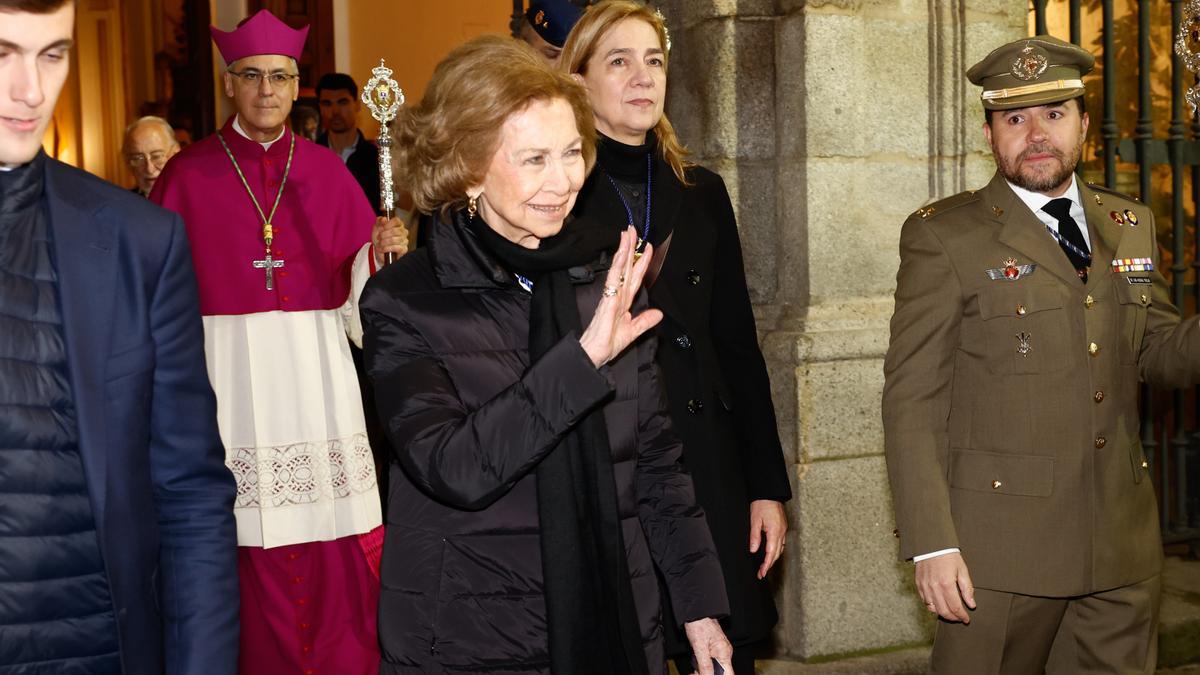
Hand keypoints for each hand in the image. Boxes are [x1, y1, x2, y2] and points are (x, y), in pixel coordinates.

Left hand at [372, 215, 408, 265]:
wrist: (379, 250)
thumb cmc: (379, 238)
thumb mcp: (376, 227)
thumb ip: (379, 221)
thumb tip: (384, 219)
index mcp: (398, 224)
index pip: (396, 220)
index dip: (388, 224)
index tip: (382, 228)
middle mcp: (403, 231)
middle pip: (395, 231)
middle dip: (384, 235)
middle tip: (378, 237)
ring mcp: (405, 240)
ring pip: (394, 240)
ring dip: (384, 242)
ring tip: (379, 244)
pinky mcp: (404, 249)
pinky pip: (396, 248)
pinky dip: (386, 248)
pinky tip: (382, 249)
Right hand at [579, 227, 662, 366]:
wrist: (592, 356)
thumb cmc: (605, 345)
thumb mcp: (632, 333)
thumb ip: (644, 322)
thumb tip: (658, 313)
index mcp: (623, 302)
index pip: (634, 277)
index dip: (641, 262)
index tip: (646, 247)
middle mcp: (617, 296)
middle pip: (626, 268)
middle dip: (630, 248)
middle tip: (633, 230)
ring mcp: (611, 298)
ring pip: (619, 270)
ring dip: (623, 252)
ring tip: (626, 235)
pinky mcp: (606, 303)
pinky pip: (613, 283)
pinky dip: (617, 269)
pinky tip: (621, 258)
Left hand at [683, 617, 732, 674]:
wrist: (696, 612)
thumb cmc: (699, 624)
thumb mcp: (699, 646)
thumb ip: (704, 664)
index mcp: (724, 653)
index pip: (728, 674)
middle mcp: (724, 653)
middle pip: (718, 672)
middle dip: (706, 674)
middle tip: (695, 673)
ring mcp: (718, 651)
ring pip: (712, 668)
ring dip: (702, 671)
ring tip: (693, 669)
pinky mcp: (712, 649)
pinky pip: (709, 662)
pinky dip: (701, 665)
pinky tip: (695, 663)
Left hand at [749, 499, 786, 578]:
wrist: (770, 492)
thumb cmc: (761, 504)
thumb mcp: (754, 520)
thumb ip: (754, 536)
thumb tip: (754, 550)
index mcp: (775, 531)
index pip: (771, 553)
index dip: (766, 565)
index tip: (761, 573)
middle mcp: (781, 532)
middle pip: (777, 553)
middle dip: (769, 564)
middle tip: (761, 573)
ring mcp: (784, 529)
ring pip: (780, 548)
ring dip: (773, 558)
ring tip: (765, 566)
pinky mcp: (783, 526)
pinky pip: (781, 542)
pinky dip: (776, 550)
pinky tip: (772, 552)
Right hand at [915, 551, 975, 622]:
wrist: (931, 544)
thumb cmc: (948, 556)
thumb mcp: (962, 570)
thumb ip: (967, 589)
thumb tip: (971, 604)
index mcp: (946, 584)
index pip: (955, 607)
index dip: (962, 616)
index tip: (966, 619)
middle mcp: (934, 588)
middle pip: (944, 611)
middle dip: (953, 617)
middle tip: (959, 618)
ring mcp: (925, 587)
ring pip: (933, 609)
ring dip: (943, 613)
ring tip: (950, 612)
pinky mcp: (918, 584)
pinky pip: (925, 601)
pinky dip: (933, 606)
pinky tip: (939, 605)